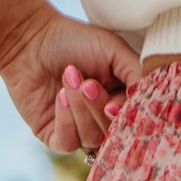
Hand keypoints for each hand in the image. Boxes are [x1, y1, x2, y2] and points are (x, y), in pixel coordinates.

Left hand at [0, 3, 143, 152]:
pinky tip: (59, 96)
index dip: (126, 116)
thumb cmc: (74, 40)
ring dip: (81, 109)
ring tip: (69, 79)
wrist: (30, 37)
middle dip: (99, 108)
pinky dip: (66, 119)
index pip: (132, 122)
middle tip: (87, 83)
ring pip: (92, 139)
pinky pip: (68, 143)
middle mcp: (101, 120)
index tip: (115, 103)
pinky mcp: (54, 136)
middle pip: (113, 134)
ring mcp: (78, 131)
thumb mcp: (115, 51)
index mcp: (120, 102)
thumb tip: (150, 104)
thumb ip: (139, 75)